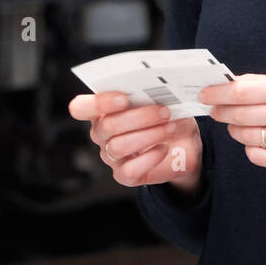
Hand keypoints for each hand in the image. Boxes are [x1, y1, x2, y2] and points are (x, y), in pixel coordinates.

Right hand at [68, 91, 202, 190]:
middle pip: (107, 126)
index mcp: (102, 111)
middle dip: (139, 117)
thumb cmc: (167, 117)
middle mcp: (101, 134)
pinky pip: (130, 169)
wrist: (184, 143)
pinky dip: (149, 158)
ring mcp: (111, 156)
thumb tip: (154, 88)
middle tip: (164, 112)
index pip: (81, 108)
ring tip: (170, 128)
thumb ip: (149, 93)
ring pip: (118, 147)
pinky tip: (164, 148)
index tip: (124, 98)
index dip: (98, 103)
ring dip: (148, 135)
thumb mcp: (160, 100)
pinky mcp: (124, 175)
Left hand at [200, 74, 265, 176]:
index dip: (218, 93)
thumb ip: (265, 85)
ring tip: (241, 125)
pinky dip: (251, 149)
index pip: (243, 90)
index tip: (205, 94)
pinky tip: (259, 142)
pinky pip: (256, 155)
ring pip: (245, 135)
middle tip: (215, 111)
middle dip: (221, 112)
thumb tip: (229, 84)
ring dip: (236, 130)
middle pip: (240, 113)